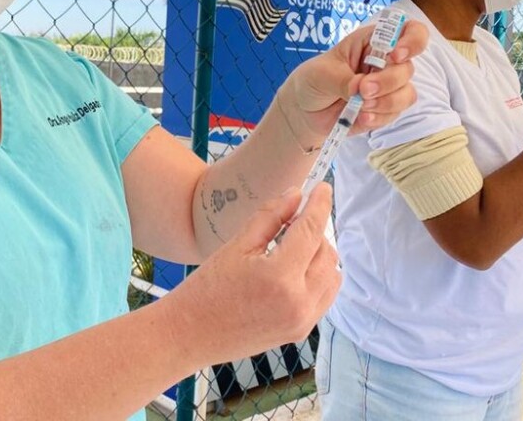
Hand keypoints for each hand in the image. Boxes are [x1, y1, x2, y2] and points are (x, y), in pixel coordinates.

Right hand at [165, 184, 339, 364]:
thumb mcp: (237, 246)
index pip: (311, 231)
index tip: (324, 188)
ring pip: (332, 275)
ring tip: (295, 244)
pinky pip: (326, 296)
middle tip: (294, 218)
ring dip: (320, 254)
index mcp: (280, 276)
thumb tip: (296, 196)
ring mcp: (303, 320)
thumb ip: (270, 218)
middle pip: (326, 252)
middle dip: (315, 230)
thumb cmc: (207, 289)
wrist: (190, 334)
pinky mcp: (301, 331)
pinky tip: (298, 268)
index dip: (320, 205)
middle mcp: (299, 302)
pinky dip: (320, 277)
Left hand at [283, 19, 427, 138]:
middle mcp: (386, 62)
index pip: (409, 31)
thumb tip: (361, 88)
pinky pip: (395, 114)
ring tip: (360, 107)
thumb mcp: (320, 74)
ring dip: (386, 102)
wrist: (306, 112)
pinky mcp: (386, 109)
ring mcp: (389, 87)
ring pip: (407, 93)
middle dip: (387, 82)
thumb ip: (341, 79)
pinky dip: (379, 117)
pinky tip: (360, 117)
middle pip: (407, 68)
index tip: (395, 55)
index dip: (411, 41)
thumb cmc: (313, 80)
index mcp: (372, 41)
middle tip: (363, 90)